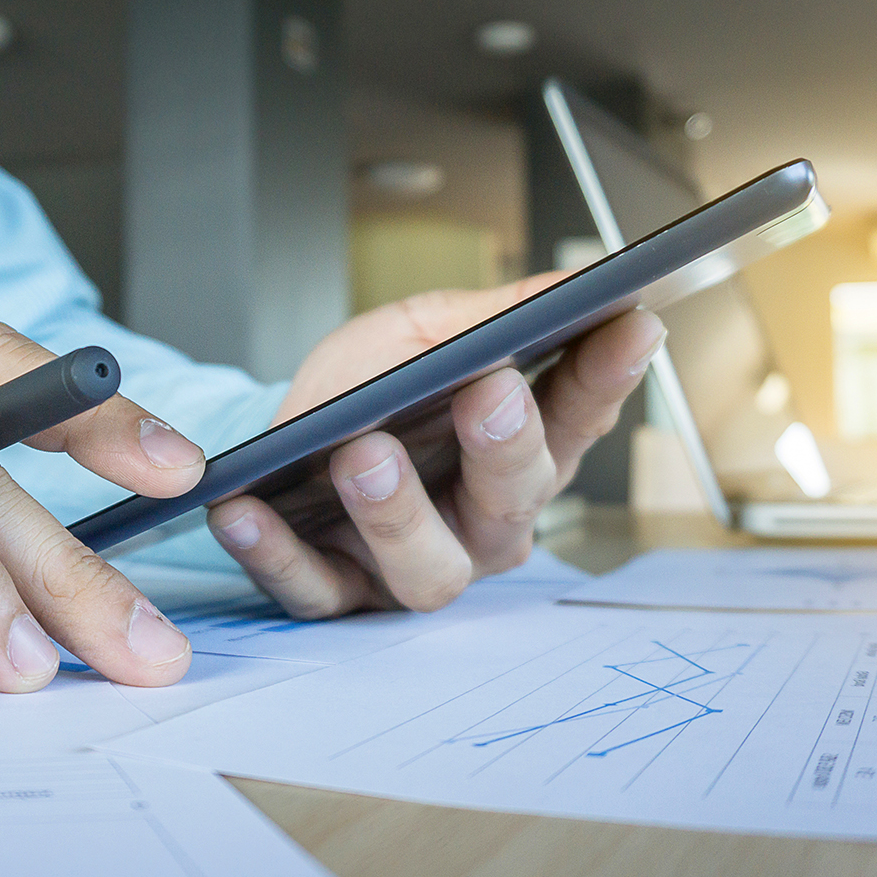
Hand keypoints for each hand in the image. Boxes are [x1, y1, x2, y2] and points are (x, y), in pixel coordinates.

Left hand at [206, 276, 664, 617]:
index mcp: (519, 454)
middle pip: (513, 503)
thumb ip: (492, 315)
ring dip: (397, 512)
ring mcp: (410, 566)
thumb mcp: (421, 332)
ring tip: (364, 454)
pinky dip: (275, 551)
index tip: (631, 326)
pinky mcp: (336, 593)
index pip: (578, 416)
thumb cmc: (364, 392)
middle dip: (505, 448)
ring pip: (428, 567)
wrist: (280, 442)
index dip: (609, 375)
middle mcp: (480, 524)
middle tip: (488, 394)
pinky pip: (310, 587)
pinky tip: (245, 508)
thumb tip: (571, 282)